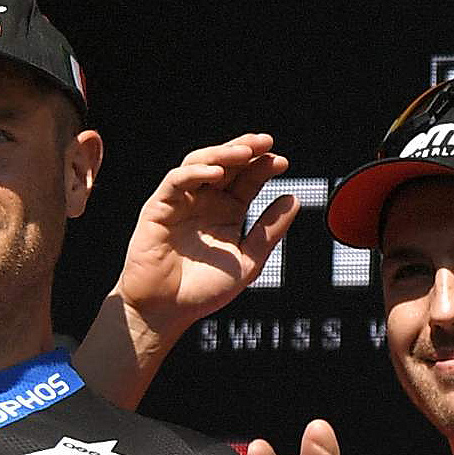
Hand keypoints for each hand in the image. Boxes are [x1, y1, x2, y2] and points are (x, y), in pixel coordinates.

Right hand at [110, 134, 300, 356]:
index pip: (247, 179)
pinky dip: (195, 173)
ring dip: (222, 154)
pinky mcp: (159, 207)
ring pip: (200, 164)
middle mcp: (205, 201)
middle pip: (226, 163)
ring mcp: (182, 201)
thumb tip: (294, 199)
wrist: (167, 312)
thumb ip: (269, 232)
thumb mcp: (247, 261)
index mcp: (227, 211)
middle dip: (245, 149)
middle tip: (266, 142)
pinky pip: (176, 182)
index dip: (263, 167)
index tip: (282, 163)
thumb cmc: (203, 290)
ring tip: (245, 152)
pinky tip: (216, 172)